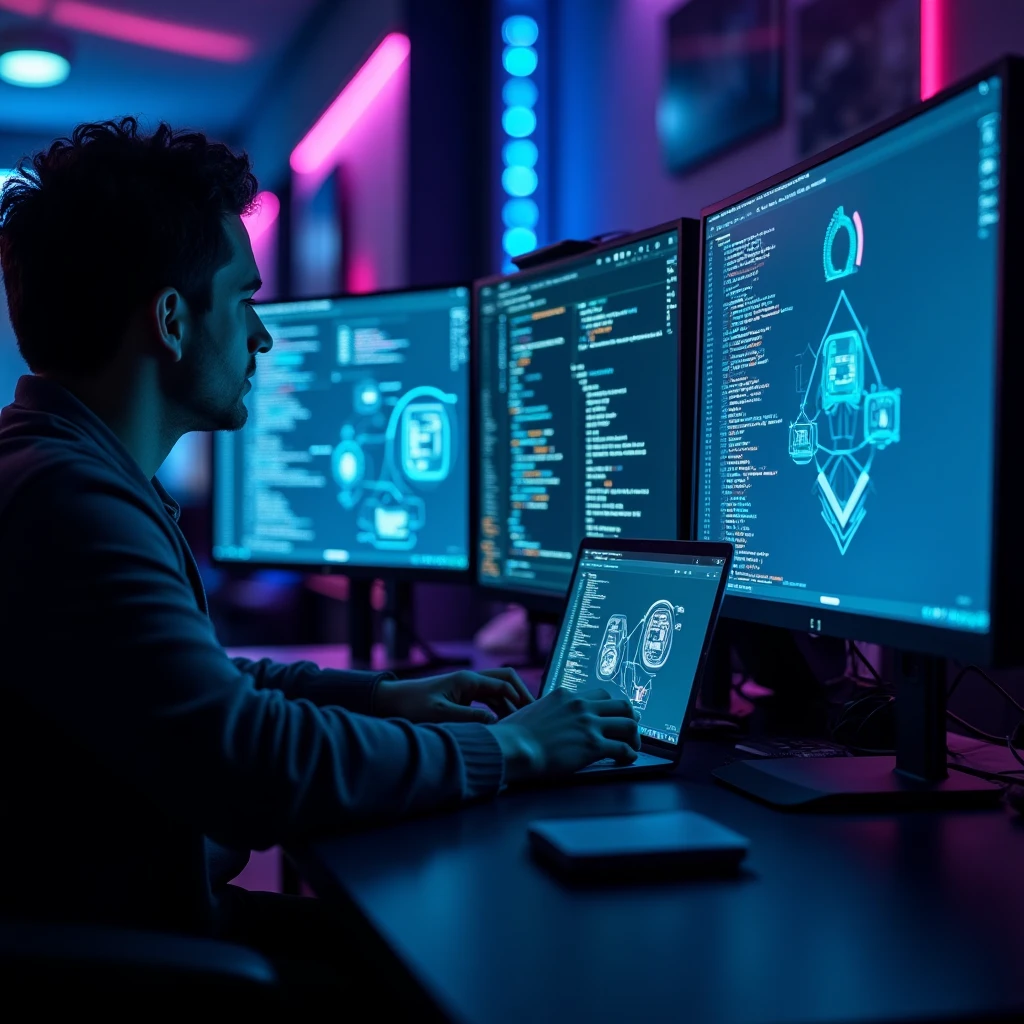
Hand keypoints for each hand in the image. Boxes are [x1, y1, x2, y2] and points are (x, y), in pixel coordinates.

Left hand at [373, 668, 533, 723]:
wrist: (391, 702)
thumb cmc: (412, 706)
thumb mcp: (441, 715)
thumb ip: (470, 719)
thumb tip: (497, 725)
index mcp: (467, 680)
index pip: (504, 683)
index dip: (520, 698)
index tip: (532, 716)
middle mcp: (470, 680)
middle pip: (506, 680)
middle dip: (522, 695)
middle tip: (535, 715)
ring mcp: (467, 688)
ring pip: (499, 691)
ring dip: (512, 704)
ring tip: (524, 724)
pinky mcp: (463, 697)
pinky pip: (489, 699)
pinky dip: (500, 709)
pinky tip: (505, 725)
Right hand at [490, 687, 640, 783]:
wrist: (513, 746)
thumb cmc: (515, 733)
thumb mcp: (535, 709)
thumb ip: (550, 710)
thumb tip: (551, 719)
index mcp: (567, 695)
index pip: (600, 695)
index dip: (610, 707)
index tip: (613, 715)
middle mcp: (581, 705)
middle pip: (621, 705)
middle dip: (629, 716)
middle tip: (631, 728)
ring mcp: (589, 724)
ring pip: (628, 724)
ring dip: (634, 735)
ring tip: (633, 745)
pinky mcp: (593, 745)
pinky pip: (623, 748)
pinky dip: (630, 753)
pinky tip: (627, 759)